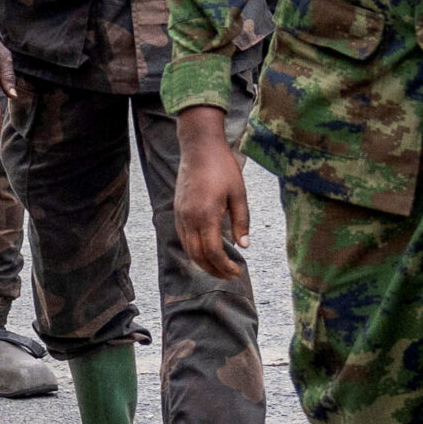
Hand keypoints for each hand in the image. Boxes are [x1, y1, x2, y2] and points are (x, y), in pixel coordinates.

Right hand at [172, 106, 249, 280]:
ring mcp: (181, 214)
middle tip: (230, 275)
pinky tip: (207, 250)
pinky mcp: (178, 210)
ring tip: (219, 267)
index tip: (238, 272)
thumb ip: (242, 221)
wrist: (199, 148)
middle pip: (197, 255)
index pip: (213, 252)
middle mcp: (189, 218)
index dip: (225, 266)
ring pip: (188, 248)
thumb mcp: (239, 194)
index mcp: (206, 215)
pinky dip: (194, 249)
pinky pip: (183, 237)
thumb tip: (244, 246)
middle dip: (213, 270)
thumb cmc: (222, 168)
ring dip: (203, 262)